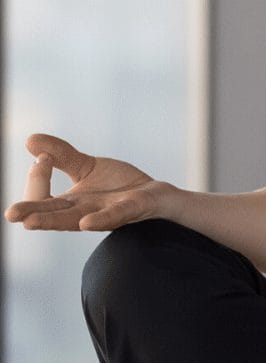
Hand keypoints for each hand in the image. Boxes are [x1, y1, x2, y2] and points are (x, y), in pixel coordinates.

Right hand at [5, 133, 176, 232]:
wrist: (153, 194)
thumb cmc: (116, 185)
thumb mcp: (85, 167)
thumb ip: (60, 155)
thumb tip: (30, 140)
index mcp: (69, 203)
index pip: (42, 197)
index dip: (38, 178)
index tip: (43, 159)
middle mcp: (82, 212)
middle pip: (52, 214)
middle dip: (32, 213)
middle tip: (11, 213)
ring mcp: (105, 214)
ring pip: (74, 220)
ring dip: (53, 221)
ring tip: (31, 222)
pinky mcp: (129, 210)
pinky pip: (113, 217)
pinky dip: (100, 219)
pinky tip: (85, 223)